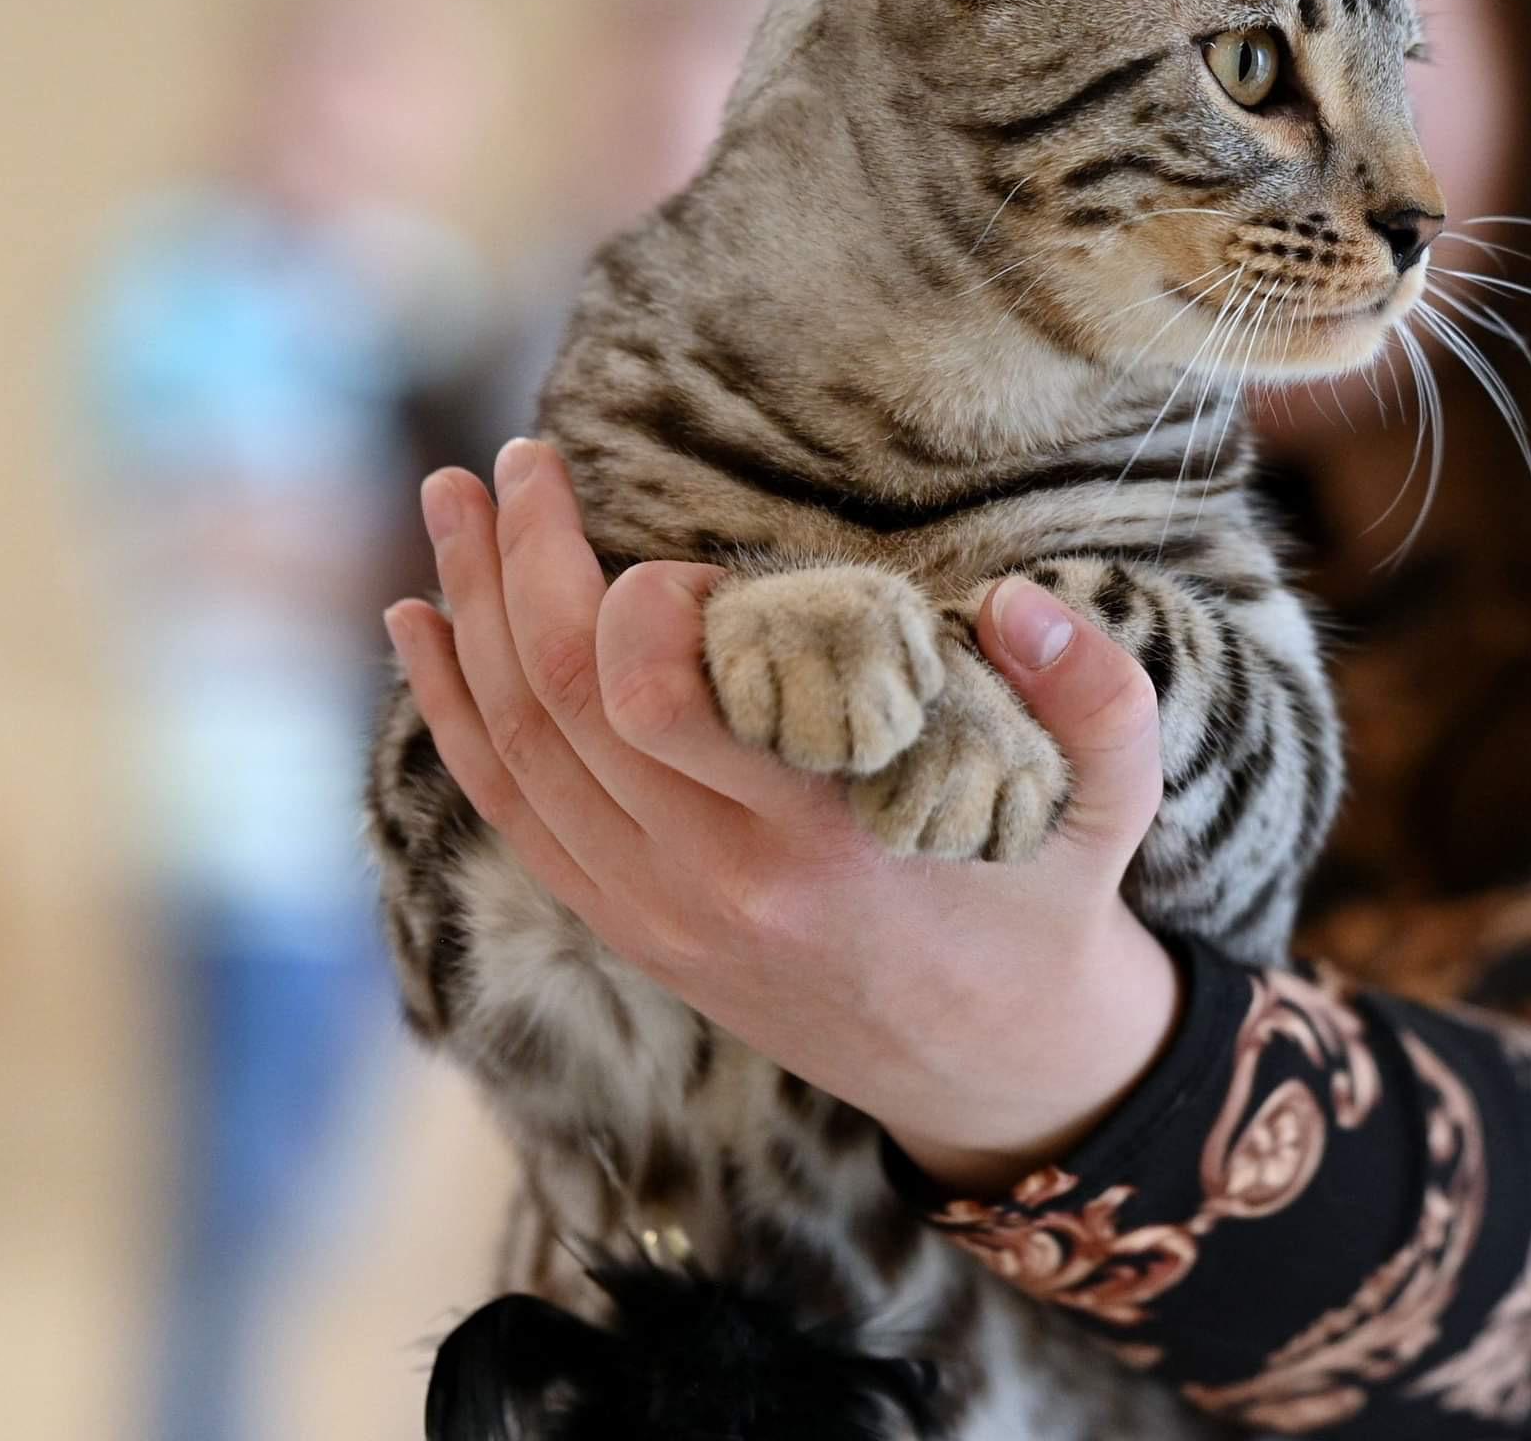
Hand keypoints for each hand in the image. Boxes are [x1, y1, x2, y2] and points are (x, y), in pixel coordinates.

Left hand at [387, 439, 1181, 1193]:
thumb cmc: (1047, 903)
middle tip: (516, 459)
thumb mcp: (1111, 800)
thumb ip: (1094, 693)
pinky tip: (420, 624)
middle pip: (558, 705)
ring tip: (449, 501)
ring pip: (515, 753)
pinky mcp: (629, 929)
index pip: (651, 707)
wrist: (995, 1070)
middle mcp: (710, 887)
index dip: (631, 605)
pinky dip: (452, 713)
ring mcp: (654, 917)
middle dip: (518, 564)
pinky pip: (508, 812)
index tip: (669, 555)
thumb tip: (1022, 600)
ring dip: (467, 614)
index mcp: (815, 844)